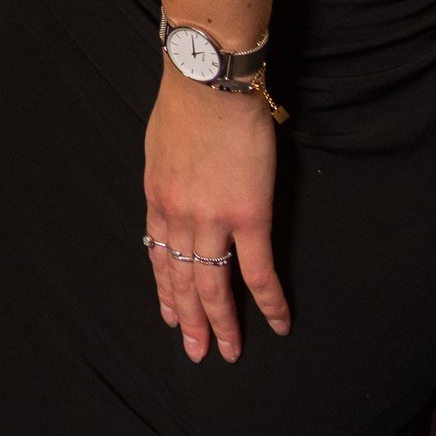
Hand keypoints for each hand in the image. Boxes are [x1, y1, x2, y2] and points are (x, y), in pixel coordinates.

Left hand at [143, 71, 288, 361]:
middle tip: (195, 350)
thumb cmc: (186, 103)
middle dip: (187, 318)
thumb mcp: (159, 146)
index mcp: (157, 198)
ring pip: (213, 285)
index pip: (158, 254)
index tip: (169, 313)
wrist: (207, 83)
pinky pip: (258, 271)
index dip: (165, 287)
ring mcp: (212, 220)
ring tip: (226, 351)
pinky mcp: (249, 216)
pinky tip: (279, 323)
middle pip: (180, 279)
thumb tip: (175, 191)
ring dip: (220, 322)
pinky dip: (268, 302)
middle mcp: (178, 217)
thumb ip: (168, 177)